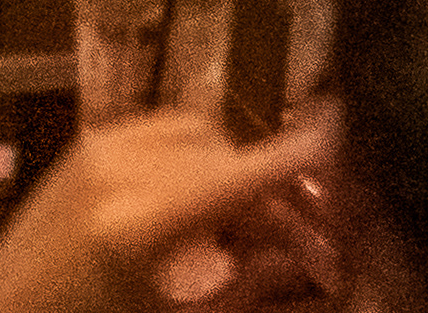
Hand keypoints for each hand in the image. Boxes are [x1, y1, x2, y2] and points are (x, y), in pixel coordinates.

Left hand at [0, 113, 325, 312]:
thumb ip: (249, 292)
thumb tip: (310, 258)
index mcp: (139, 223)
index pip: (240, 175)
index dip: (300, 158)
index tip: (349, 141)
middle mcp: (115, 168)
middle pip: (225, 151)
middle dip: (269, 192)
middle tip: (302, 244)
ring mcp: (90, 150)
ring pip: (194, 134)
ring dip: (231, 174)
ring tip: (247, 239)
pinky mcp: (78, 150)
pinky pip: (157, 136)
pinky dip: (192, 164)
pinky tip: (199, 221)